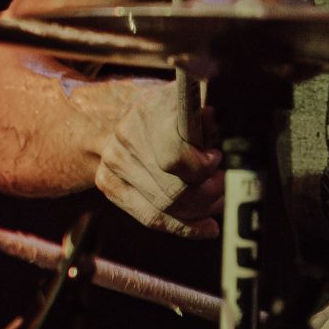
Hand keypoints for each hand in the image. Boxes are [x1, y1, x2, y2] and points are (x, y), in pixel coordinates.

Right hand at [94, 80, 223, 235]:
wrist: (122, 107)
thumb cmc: (171, 106)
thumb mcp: (194, 101)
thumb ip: (205, 115)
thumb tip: (209, 121)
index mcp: (149, 111)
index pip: (174, 158)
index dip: (201, 168)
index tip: (215, 158)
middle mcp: (125, 137)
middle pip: (173, 191)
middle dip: (207, 193)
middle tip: (222, 184)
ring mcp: (112, 162)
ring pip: (164, 209)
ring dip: (199, 210)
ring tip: (216, 199)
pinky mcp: (107, 183)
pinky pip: (150, 217)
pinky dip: (182, 226)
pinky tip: (204, 226)